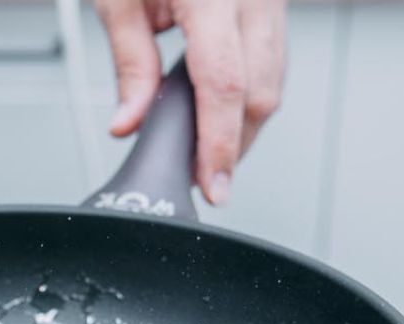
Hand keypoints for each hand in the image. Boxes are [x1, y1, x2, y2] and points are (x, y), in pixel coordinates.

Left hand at [96, 0, 286, 205]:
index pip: (223, 84)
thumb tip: (129, 123)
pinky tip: (224, 114)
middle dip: (234, 144)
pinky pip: (271, 57)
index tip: (213, 185)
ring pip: (274, 78)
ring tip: (211, 154)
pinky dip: (250, 93)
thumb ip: (129, 64)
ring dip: (244, 123)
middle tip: (206, 180)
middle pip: (260, 90)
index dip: (218, 144)